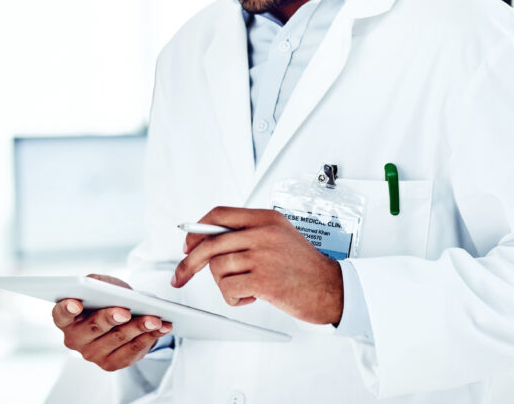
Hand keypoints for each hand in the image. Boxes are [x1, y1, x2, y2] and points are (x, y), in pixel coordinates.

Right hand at [51, 274, 172, 371]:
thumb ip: (95, 282)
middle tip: (125, 311)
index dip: (67, 309)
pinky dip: (149, 337)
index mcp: (66, 319)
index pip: (61, 314)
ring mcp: (92, 354)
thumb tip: (96, 283)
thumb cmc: (107, 298)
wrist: (124, 315)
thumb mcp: (100, 284)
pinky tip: (161, 328)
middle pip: (94, 328)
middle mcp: (75, 339)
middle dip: (111, 318)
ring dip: (138, 327)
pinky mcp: (112, 364)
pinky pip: (132, 350)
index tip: (76, 302)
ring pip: (118, 339)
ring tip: (154, 318)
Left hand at [172, 207, 343, 324]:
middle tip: (180, 276)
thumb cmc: (304, 267)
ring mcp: (263, 255)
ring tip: (245, 288)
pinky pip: (228, 289)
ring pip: (217, 269)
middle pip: (209, 243)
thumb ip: (247, 234)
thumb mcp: (278, 236)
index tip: (186, 245)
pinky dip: (234, 298)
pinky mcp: (264, 280)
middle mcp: (263, 233)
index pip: (218, 214)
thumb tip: (207, 241)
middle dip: (188, 263)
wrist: (333, 288)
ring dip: (225, 285)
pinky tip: (252, 297)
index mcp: (265, 218)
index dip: (197, 230)